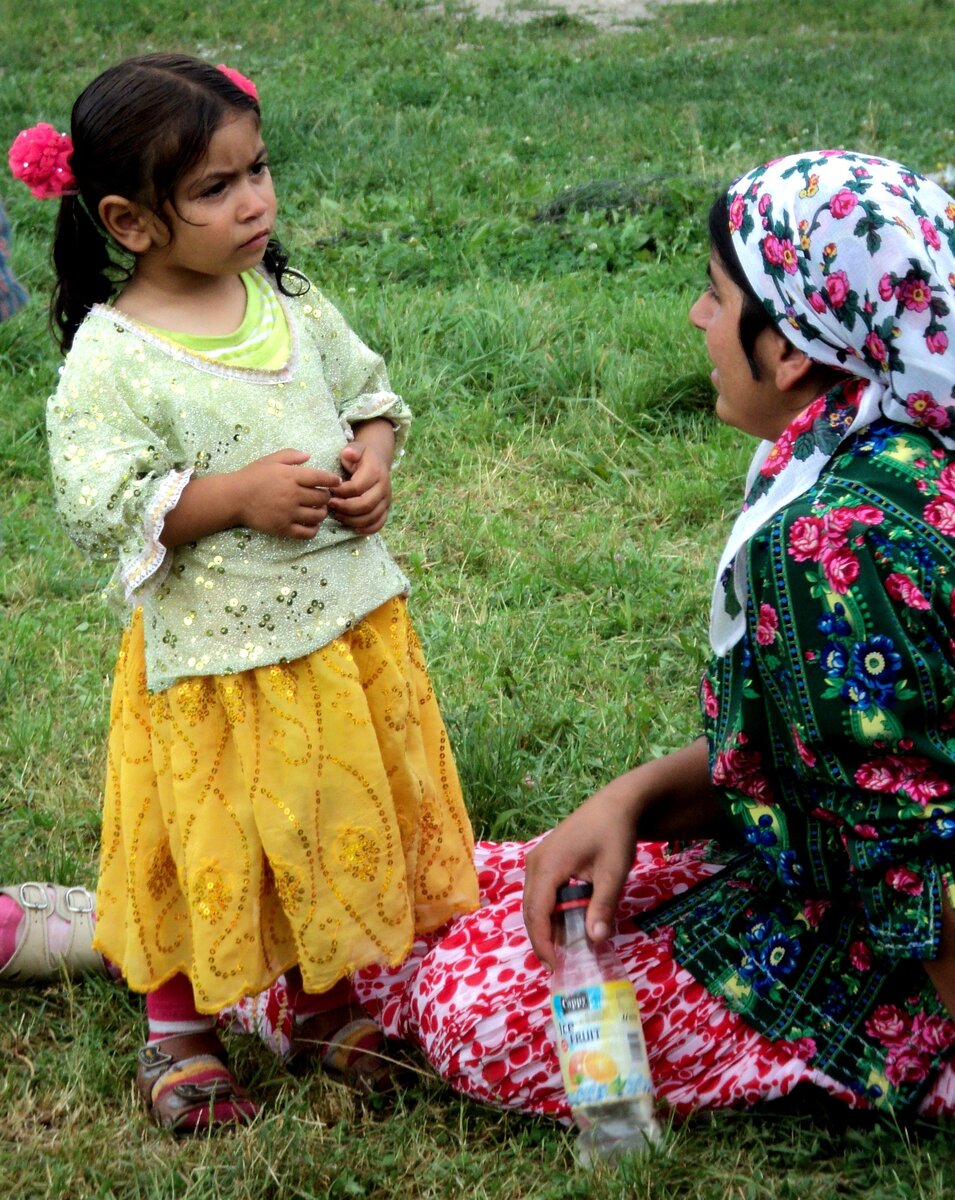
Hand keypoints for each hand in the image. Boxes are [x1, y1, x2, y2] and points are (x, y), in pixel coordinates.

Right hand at [236, 449, 341, 538]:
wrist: (234, 497)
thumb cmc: (252, 476)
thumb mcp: (271, 460)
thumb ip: (291, 456)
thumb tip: (309, 456)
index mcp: (292, 476)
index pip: (321, 478)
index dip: (332, 480)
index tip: (336, 482)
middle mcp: (293, 495)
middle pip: (322, 498)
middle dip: (326, 497)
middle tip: (322, 496)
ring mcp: (289, 513)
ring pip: (318, 516)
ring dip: (322, 512)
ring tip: (318, 510)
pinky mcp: (283, 528)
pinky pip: (307, 533)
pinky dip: (314, 529)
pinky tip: (311, 524)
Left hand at [329, 440, 391, 533]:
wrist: (378, 461)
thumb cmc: (362, 456)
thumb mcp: (357, 448)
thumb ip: (352, 450)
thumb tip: (348, 454)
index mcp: (376, 472)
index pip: (357, 487)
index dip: (341, 492)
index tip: (329, 490)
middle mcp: (384, 488)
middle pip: (365, 504)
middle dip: (345, 508)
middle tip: (331, 505)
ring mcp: (386, 500)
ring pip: (371, 517)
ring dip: (352, 520)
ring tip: (337, 515)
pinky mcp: (386, 509)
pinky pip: (379, 524)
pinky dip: (366, 529)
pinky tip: (352, 527)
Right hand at [522, 740, 717, 970]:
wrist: (617, 804)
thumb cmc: (615, 835)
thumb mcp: (614, 872)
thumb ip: (603, 905)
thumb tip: (595, 940)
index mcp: (548, 866)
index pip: (536, 912)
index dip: (542, 941)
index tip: (554, 965)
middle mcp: (535, 863)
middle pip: (531, 909)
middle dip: (542, 938)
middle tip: (558, 963)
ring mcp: (538, 859)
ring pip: (534, 901)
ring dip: (546, 925)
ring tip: (563, 948)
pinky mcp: (546, 859)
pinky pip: (541, 891)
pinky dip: (550, 910)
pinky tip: (566, 923)